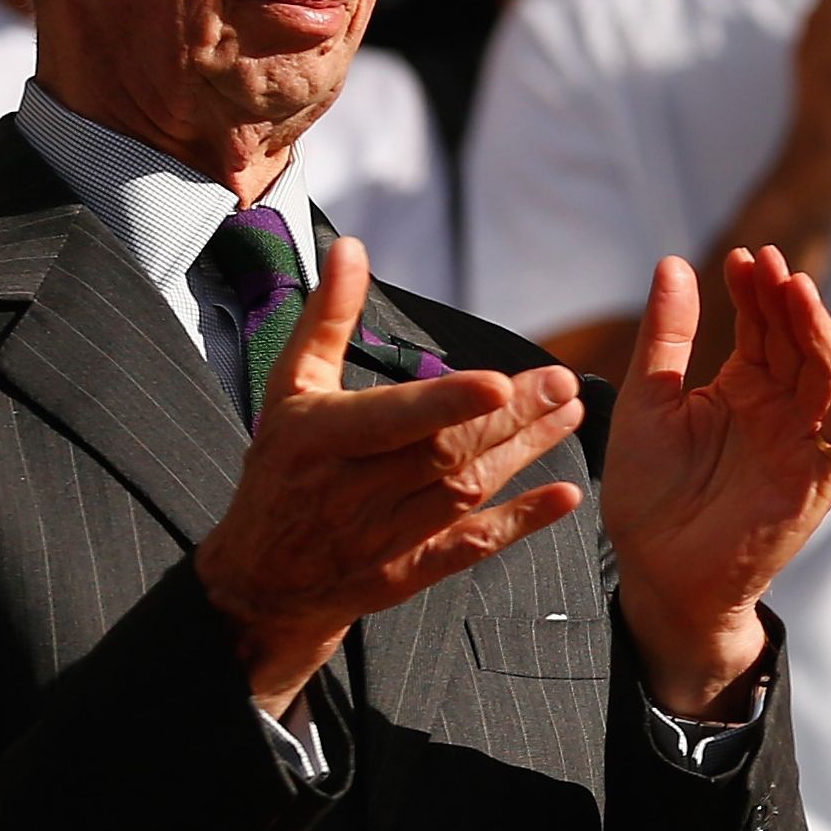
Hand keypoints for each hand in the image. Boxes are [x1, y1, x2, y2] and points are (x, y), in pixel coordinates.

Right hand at [192, 238, 591, 714]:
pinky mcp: (407, 573)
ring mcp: (382, 538)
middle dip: (509, 418)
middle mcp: (351, 491)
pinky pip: (470, 548)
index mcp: (322, 438)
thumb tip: (351, 249)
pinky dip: (520, 522)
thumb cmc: (281, 468)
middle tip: (562, 383)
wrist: (260, 581)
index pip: (391, 420)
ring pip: (464, 493)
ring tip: (570, 413)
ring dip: (524, 453)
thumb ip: (326, 319)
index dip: (447, 404)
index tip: (500, 381)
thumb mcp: (290, 389)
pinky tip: (565, 496)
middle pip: (443, 452)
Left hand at [602, 247, 830, 717]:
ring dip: (820, 329)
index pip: (760, 326)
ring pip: (827, 372)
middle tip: (772, 263)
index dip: (754, 291)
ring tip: (800, 290)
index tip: (743, 256)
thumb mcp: (649, 403)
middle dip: (787, 300)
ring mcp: (803, 439)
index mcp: (743, 389)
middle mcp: (781, 408)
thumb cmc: (651, 494)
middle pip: (797, 341)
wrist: (659, 574)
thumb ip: (666, 337)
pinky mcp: (818, 475)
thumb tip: (673, 262)